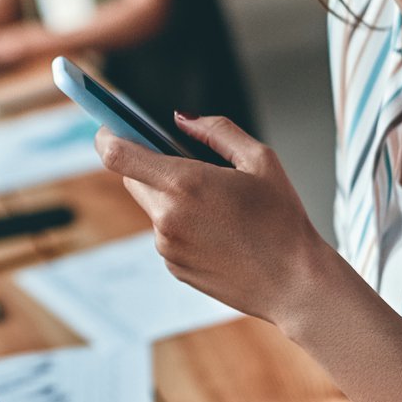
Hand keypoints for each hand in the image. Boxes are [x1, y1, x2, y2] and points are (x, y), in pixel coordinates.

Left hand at [96, 114, 330, 337]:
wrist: (295, 283)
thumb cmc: (283, 220)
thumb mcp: (260, 160)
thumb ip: (216, 130)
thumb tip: (181, 118)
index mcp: (184, 183)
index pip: (116, 155)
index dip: (106, 135)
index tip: (109, 125)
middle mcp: (167, 216)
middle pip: (131, 178)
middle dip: (148, 165)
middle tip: (183, 162)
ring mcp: (166, 246)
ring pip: (152, 207)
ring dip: (170, 198)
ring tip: (218, 207)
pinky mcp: (173, 267)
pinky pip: (166, 234)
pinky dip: (182, 226)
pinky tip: (220, 232)